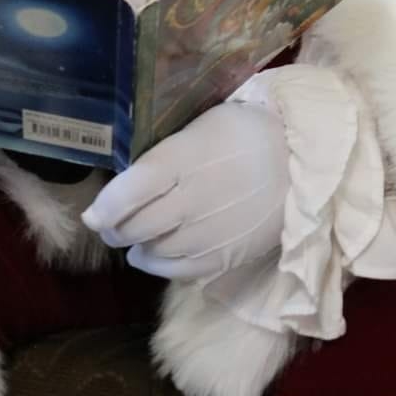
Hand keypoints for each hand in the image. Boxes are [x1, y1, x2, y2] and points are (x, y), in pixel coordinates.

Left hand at [81, 101, 290, 280]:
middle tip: (108, 222)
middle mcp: (193, 198)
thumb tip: (131, 174)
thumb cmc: (248, 133)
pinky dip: (158, 265)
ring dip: (135, 245)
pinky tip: (151, 255)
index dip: (107, 204)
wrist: (302, 164)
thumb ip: (168, 150)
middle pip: (138, 224)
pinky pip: (179, 270)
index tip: (93, 213)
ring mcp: (209, 232)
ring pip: (154, 251)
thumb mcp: (205, 124)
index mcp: (187, 157)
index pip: (134, 187)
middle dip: (115, 227)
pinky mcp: (225, 257)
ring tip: (131, 237)